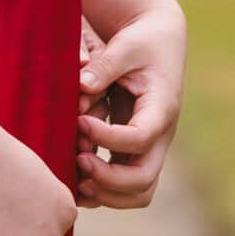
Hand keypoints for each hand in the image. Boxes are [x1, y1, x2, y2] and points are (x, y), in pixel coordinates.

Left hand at [74, 3, 186, 208]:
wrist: (160, 42)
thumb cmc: (142, 42)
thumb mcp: (125, 46)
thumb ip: (105, 65)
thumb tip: (82, 87)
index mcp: (161, 109)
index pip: (139, 138)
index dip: (107, 137)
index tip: (80, 121)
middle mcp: (160, 136)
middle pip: (143, 180)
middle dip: (107, 179)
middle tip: (77, 159)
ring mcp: (150, 148)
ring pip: (138, 193)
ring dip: (105, 194)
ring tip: (74, 177)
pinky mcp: (136, 151)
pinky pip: (126, 186)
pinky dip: (103, 191)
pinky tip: (74, 180)